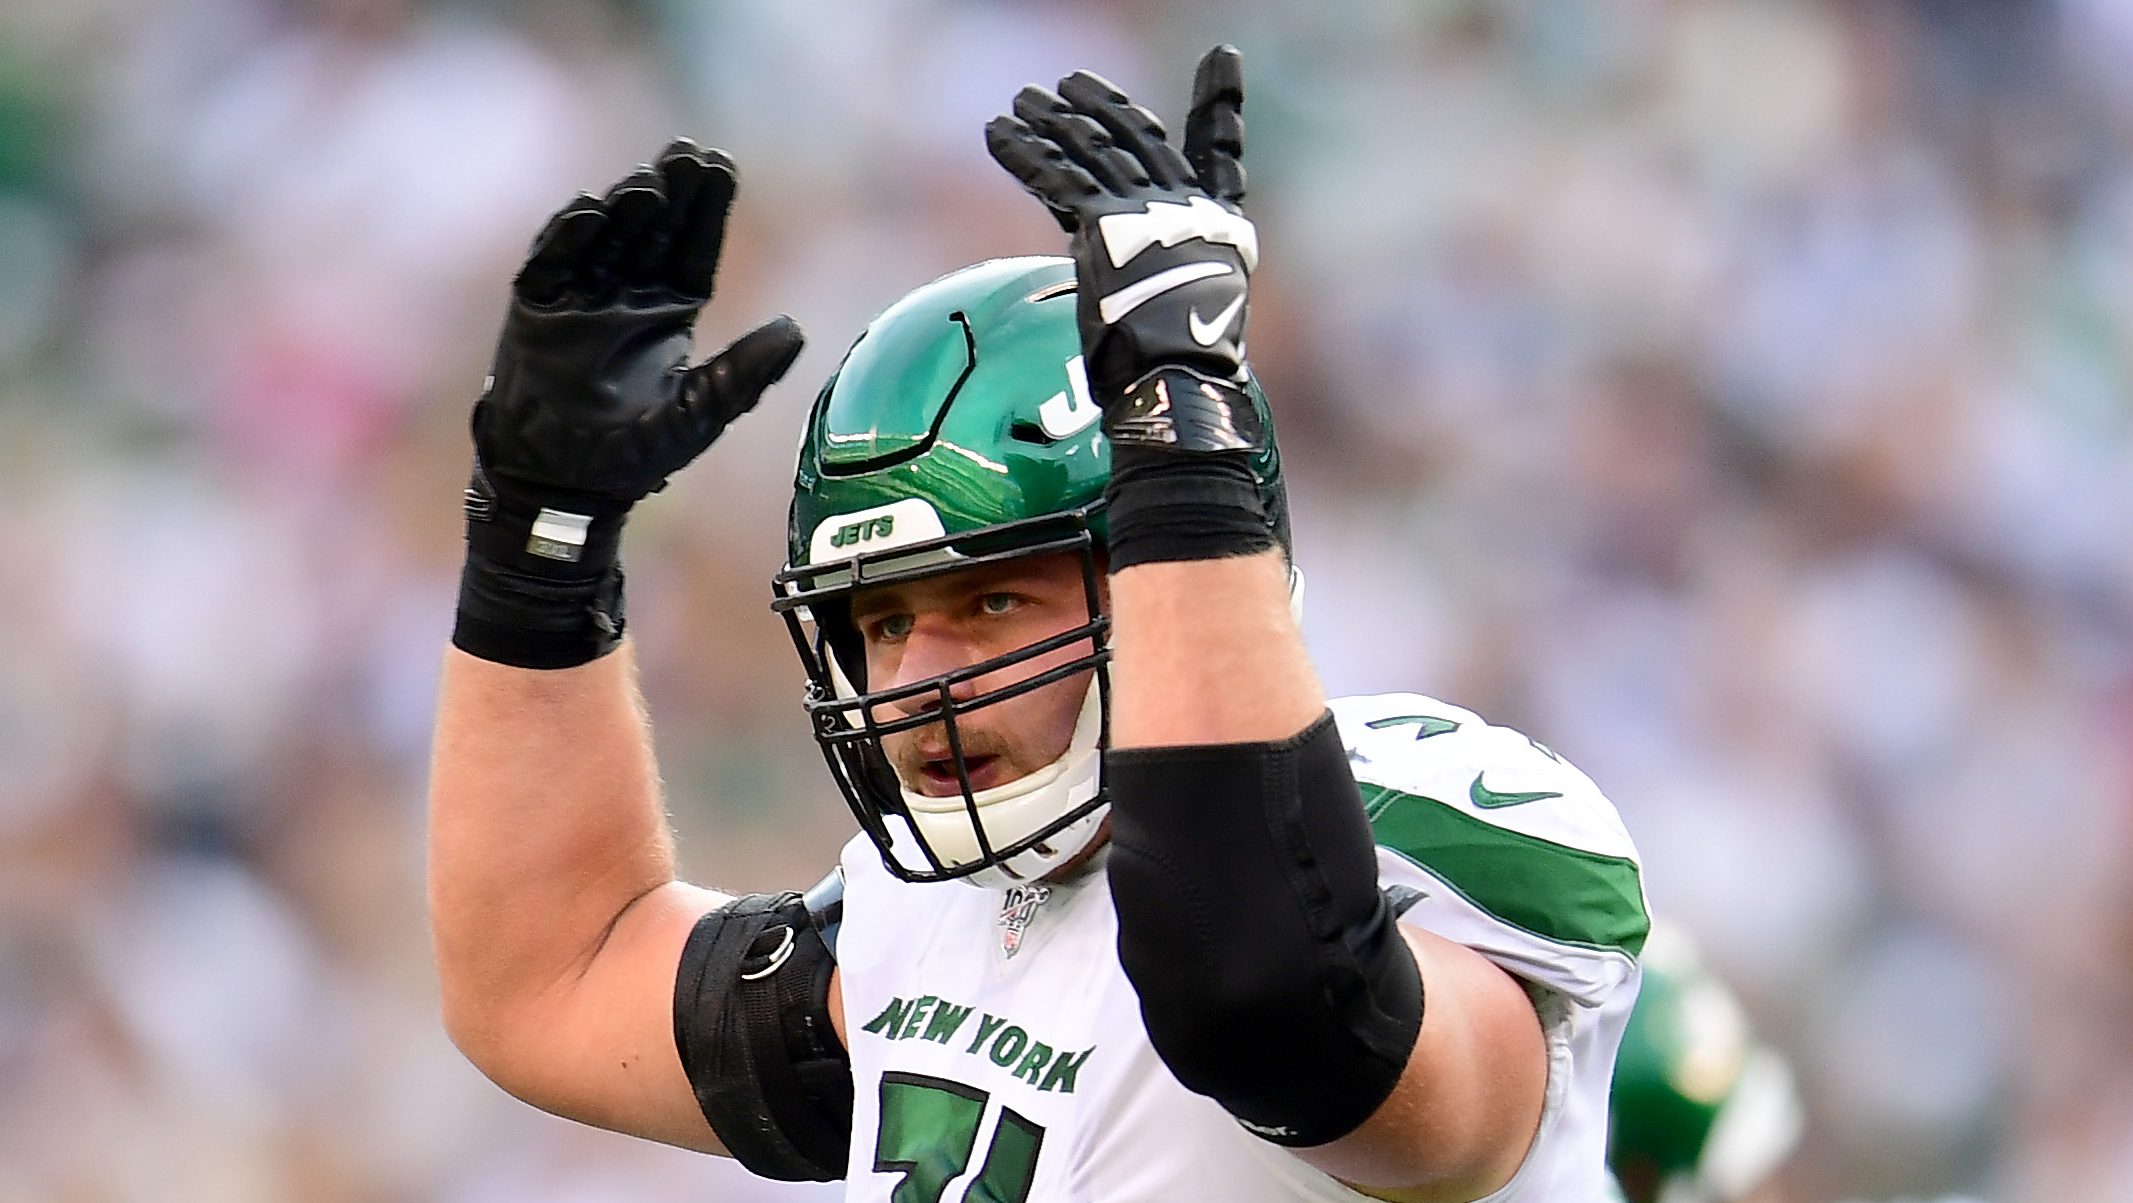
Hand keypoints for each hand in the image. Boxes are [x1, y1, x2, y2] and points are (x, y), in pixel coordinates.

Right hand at [476, 138, 803, 508]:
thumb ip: (746, 372)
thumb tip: (797, 329)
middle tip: (689, 151)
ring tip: (649, 179)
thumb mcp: (701, 412)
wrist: (563, 482)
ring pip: (607, 237)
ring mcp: (581, 298)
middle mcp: (628, 295)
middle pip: (653, 231)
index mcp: (671, 312)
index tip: (723, 166)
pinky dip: (568, 236)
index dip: (708, 210)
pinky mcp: (538, 308)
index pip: (693, 250)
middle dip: (671, 191)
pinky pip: (552, 262)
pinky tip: (591, 210)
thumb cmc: (634, 453)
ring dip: (625, 206)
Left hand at [985, 47, 1252, 416]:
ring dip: (1052, 120)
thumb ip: (1158, 280)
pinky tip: (997, 131)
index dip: (1222, 106)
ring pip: (1093, 148)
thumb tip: (1113, 276)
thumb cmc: (1182, 374)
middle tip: (1073, 83)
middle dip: (1104, 106)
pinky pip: (1057, 175)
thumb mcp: (1184, 319)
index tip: (1222, 59)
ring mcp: (1147, 211)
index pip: (1222, 156)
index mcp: (1218, 229)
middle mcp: (1186, 210)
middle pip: (1140, 138)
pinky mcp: (1106, 223)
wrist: (1180, 382)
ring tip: (1023, 99)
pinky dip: (1024, 152)